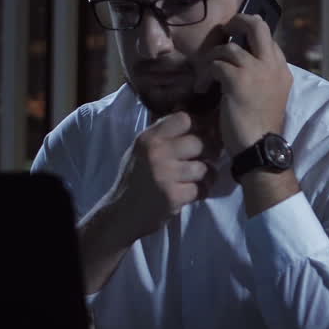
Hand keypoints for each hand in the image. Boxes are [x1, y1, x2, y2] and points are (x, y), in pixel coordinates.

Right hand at [102, 111, 213, 244]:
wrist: (122, 213)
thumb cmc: (136, 178)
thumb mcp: (142, 150)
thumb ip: (163, 134)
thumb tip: (191, 115)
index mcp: (148, 138)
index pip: (183, 119)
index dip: (197, 127)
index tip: (199, 136)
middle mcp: (156, 153)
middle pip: (199, 143)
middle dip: (206, 153)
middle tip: (204, 159)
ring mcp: (165, 175)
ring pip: (204, 168)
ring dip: (206, 175)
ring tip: (197, 179)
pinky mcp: (173, 196)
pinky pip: (201, 189)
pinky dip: (201, 192)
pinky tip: (192, 193)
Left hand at [195, 12, 292, 154]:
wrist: (260, 147)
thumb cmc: (261, 127)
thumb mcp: (269, 95)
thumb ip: (261, 76)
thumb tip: (241, 61)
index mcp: (282, 70)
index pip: (268, 38)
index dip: (249, 35)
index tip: (235, 42)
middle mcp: (272, 65)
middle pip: (256, 26)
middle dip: (237, 22)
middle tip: (225, 30)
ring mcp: (256, 70)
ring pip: (228, 48)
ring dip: (211, 59)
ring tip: (205, 76)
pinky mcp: (238, 80)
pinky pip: (215, 65)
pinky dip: (205, 75)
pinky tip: (202, 89)